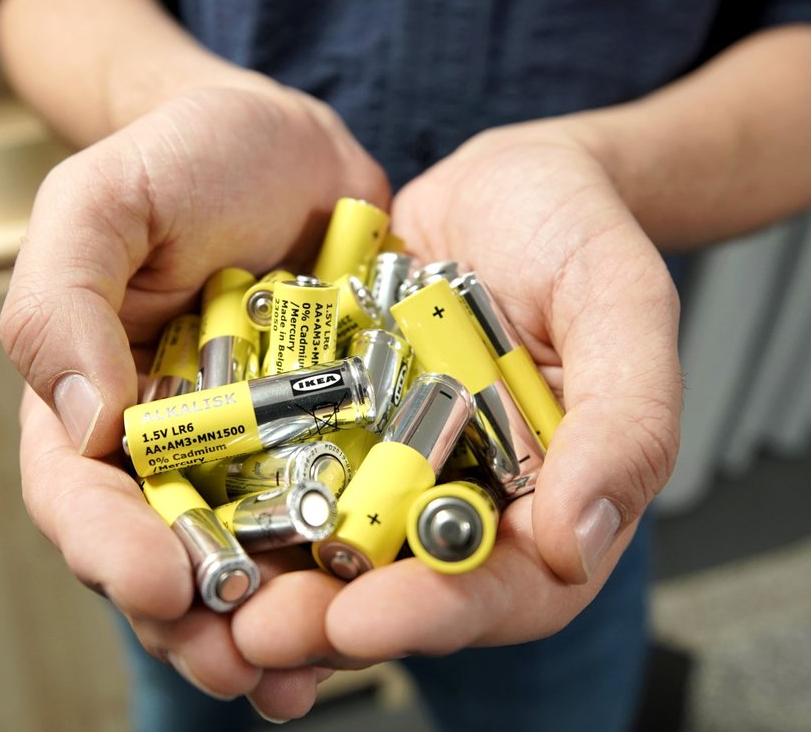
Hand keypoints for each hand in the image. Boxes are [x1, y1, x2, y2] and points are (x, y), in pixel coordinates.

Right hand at [3, 86, 387, 717]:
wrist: (287, 144)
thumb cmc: (179, 160)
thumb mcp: (99, 202)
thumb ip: (63, 299)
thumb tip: (84, 419)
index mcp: (87, 404)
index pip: (77, 497)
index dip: (108, 550)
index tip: (157, 581)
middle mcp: (165, 451)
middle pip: (163, 560)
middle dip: (195, 623)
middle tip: (240, 665)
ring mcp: (251, 459)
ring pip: (251, 564)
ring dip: (271, 629)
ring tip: (301, 673)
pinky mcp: (331, 449)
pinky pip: (336, 525)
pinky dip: (348, 576)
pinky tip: (370, 618)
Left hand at [228, 117, 680, 671]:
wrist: (505, 178)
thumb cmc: (579, 233)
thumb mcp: (621, 304)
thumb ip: (626, 422)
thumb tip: (577, 545)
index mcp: (549, 503)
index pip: (503, 592)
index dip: (435, 615)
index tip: (367, 617)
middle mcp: (463, 503)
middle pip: (400, 593)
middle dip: (327, 622)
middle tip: (258, 632)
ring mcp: (391, 470)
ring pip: (328, 554)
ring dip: (269, 584)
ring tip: (209, 594)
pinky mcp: (331, 430)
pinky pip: (280, 479)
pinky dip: (237, 504)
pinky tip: (185, 516)